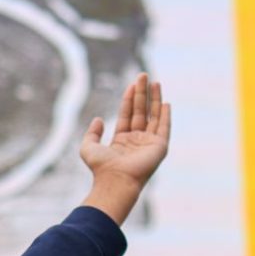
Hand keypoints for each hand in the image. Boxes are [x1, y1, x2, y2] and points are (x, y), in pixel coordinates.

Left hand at [79, 72, 169, 224]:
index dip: (129, 99)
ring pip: (153, 116)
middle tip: (143, 75)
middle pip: (141, 111)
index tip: (131, 84)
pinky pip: (164, 128)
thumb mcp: (88, 147)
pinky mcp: (159, 147)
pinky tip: (166, 103)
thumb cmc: (100, 168)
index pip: (127, 114)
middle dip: (142, 93)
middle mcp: (137, 140)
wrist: (114, 179)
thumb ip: (92, 133)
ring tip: (155, 82)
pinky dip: (166, 116)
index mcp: (122, 140)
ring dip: (154, 99)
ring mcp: (149, 143)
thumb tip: (99, 119)